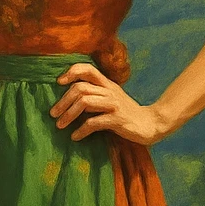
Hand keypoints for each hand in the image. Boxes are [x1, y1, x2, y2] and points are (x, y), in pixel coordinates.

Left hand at [51, 63, 165, 144]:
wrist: (151, 124)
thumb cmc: (126, 112)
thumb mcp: (110, 97)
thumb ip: (94, 93)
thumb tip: (69, 97)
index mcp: (107, 84)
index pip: (87, 69)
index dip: (71, 72)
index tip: (59, 82)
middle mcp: (110, 91)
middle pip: (80, 88)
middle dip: (63, 101)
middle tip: (53, 113)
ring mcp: (114, 104)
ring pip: (84, 102)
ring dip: (68, 114)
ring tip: (59, 125)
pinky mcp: (118, 120)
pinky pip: (94, 123)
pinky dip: (81, 130)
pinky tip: (75, 136)